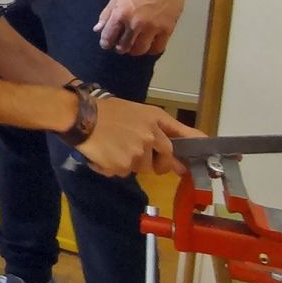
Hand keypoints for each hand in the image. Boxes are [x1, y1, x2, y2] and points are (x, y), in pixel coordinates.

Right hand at [72, 97, 200, 176]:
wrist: (78, 115)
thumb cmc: (104, 110)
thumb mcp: (135, 112)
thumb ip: (157, 129)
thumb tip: (176, 154)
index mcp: (154, 119)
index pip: (182, 134)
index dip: (194, 145)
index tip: (203, 156)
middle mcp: (151, 136)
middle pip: (163, 160)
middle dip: (153, 163)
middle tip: (136, 155)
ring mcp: (138, 152)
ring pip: (141, 167)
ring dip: (129, 163)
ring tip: (112, 147)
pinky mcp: (124, 164)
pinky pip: (123, 172)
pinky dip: (113, 167)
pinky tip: (103, 153)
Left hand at [95, 0, 187, 55]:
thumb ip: (106, 14)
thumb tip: (98, 29)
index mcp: (120, 14)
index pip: (108, 37)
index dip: (106, 43)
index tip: (107, 44)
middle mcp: (135, 24)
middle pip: (124, 46)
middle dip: (120, 48)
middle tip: (121, 45)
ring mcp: (152, 28)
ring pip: (140, 50)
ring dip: (134, 50)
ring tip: (134, 45)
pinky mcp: (167, 30)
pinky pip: (157, 48)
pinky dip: (151, 50)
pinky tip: (148, 45)